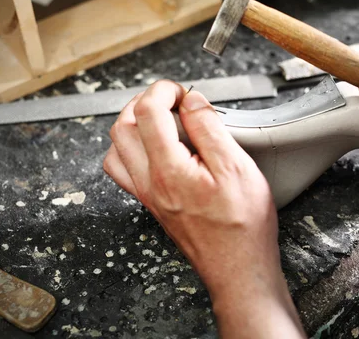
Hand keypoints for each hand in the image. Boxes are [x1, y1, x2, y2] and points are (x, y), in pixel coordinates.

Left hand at [103, 80, 305, 337]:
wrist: (238, 268)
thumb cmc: (242, 226)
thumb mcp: (237, 168)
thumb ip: (210, 129)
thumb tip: (193, 101)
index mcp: (169, 169)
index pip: (147, 112)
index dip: (163, 90)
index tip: (181, 91)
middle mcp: (150, 183)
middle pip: (122, 127)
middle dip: (142, 102)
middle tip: (170, 99)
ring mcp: (148, 196)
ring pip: (116, 150)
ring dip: (131, 126)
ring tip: (159, 119)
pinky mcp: (153, 205)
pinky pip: (124, 171)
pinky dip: (131, 150)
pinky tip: (156, 149)